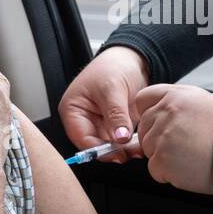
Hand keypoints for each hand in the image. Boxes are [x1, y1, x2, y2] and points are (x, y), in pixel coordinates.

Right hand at [58, 46, 149, 162]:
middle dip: (112, 151)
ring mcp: (99, 124)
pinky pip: (119, 141)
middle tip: (129, 153)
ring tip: (137, 149)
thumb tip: (119, 138)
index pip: (81, 137)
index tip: (116, 154)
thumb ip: (116, 115)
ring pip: (108, 146)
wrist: (132, 59)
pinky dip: (129, 145)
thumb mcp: (113, 89)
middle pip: (94, 145)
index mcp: (73, 109)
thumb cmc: (114, 66)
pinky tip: (139, 145)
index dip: (98, 149)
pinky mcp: (113, 126)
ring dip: (122, 150)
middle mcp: (83, 119)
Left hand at [135, 84, 212, 194]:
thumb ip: (178, 106)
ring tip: (188, 157)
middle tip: (180, 146)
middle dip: (156, 139)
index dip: (147, 113)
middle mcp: (166, 112)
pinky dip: (168, 174)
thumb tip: (161, 116)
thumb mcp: (204, 104)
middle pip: (143, 128)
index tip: (155, 123)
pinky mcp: (162, 159)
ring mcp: (162, 136)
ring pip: (148, 150)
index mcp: (176, 96)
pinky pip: (154, 169)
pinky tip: (187, 168)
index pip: (143, 100)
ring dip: (163, 157)